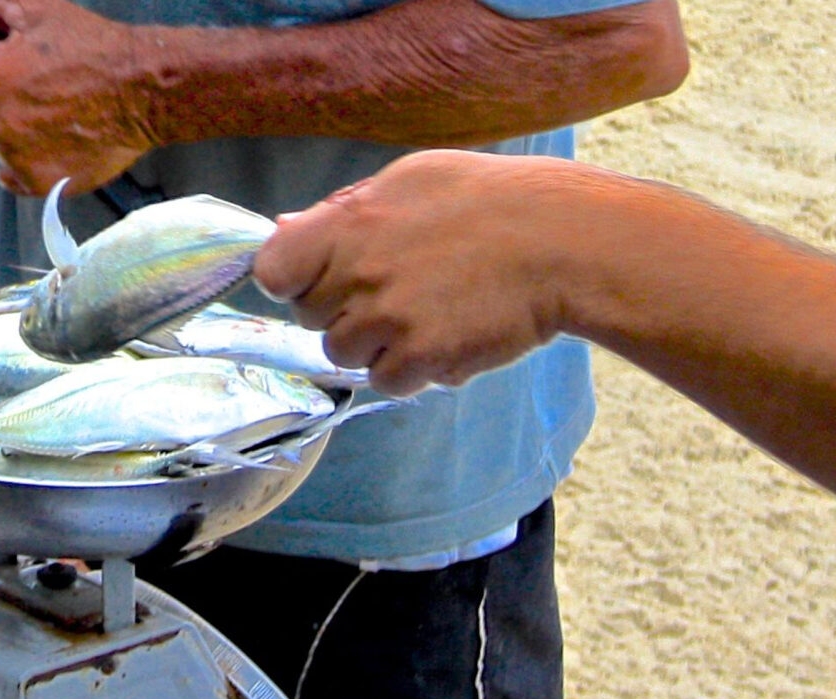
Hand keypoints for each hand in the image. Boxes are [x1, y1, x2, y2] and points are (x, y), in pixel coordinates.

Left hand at [0, 0, 158, 194]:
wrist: (144, 90)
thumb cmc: (93, 46)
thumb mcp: (37, 10)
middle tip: (24, 79)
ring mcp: (16, 157)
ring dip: (7, 124)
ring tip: (46, 107)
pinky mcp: (37, 182)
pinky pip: (10, 172)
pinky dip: (21, 159)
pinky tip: (46, 137)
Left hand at [253, 150, 579, 396]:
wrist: (563, 241)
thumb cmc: (490, 200)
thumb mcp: (409, 180)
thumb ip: (341, 212)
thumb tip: (282, 231)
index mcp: (347, 224)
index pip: (271, 271)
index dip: (292, 281)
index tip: (320, 279)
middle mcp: (358, 274)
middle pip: (310, 318)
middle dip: (343, 310)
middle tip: (399, 288)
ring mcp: (388, 320)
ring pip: (344, 354)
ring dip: (377, 343)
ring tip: (428, 311)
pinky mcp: (421, 358)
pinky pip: (386, 381)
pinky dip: (411, 370)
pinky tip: (447, 336)